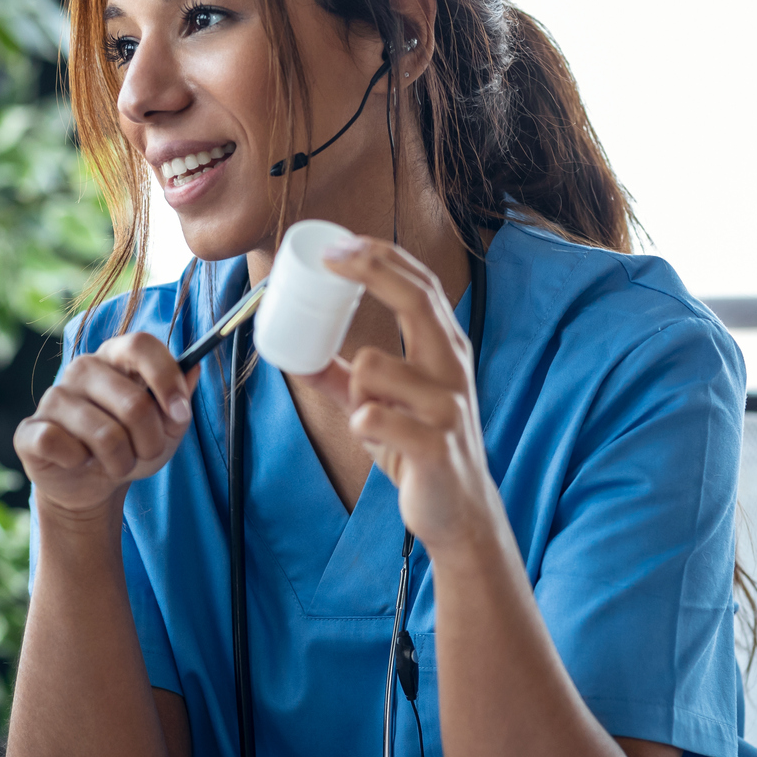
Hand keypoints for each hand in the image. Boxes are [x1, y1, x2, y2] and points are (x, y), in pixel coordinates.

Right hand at [16, 331, 199, 521]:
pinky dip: (81, 463)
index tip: (180, 413)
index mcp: (115, 358)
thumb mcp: (166, 429)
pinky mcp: (30, 430)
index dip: (166, 378)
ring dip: (121, 461)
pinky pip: (62, 445)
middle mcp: (82, 369)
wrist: (91, 484)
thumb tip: (195, 368)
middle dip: (150, 441)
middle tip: (145, 453)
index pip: (140, 345)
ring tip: (115, 463)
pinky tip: (78, 461)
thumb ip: (180, 400)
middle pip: (133, 403)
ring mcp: (53, 397)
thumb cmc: (129, 447)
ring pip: (105, 435)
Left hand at [290, 236, 501, 552]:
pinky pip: (372, 418)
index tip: (340, 245)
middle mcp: (453, 369)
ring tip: (369, 416)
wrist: (458, 511)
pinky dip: (360, 426)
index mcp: (445, 351)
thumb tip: (298, 356)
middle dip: (373, 271)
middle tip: (331, 260)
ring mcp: (448, 405)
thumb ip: (344, 380)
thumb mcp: (381, 406)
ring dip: (355, 389)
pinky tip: (374, 440)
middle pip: (417, 300)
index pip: (421, 286)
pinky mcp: (436, 444)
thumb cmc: (421, 449)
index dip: (382, 258)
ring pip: (372, 365)